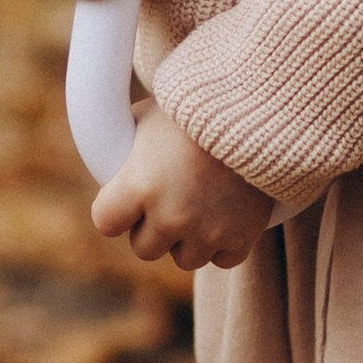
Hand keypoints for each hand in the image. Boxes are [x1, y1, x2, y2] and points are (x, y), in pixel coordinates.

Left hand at [92, 105, 274, 272]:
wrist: (257, 103)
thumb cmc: (195, 107)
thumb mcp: (148, 116)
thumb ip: (124, 146)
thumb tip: (108, 161)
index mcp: (138, 185)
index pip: (105, 222)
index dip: (115, 208)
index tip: (127, 196)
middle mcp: (170, 215)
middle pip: (144, 248)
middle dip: (153, 226)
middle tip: (171, 196)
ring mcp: (207, 231)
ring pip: (185, 258)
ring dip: (189, 238)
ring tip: (201, 202)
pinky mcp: (242, 237)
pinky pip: (223, 259)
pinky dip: (225, 242)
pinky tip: (227, 213)